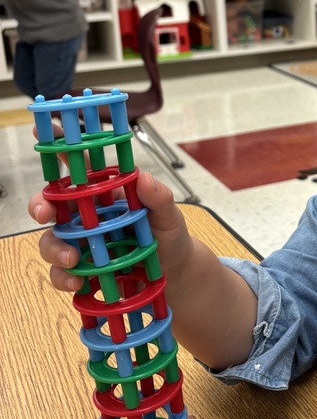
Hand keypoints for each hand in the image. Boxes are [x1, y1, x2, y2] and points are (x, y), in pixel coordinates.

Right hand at [30, 166, 257, 368]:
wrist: (175, 277)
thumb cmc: (170, 238)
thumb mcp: (169, 217)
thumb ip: (158, 198)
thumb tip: (144, 178)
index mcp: (107, 195)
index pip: (81, 171)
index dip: (61, 154)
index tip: (42, 136)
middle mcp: (88, 217)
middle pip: (53, 205)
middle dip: (40, 206)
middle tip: (44, 214)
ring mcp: (81, 244)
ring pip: (52, 240)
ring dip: (54, 248)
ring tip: (71, 260)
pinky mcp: (81, 270)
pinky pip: (61, 273)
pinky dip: (63, 278)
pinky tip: (77, 282)